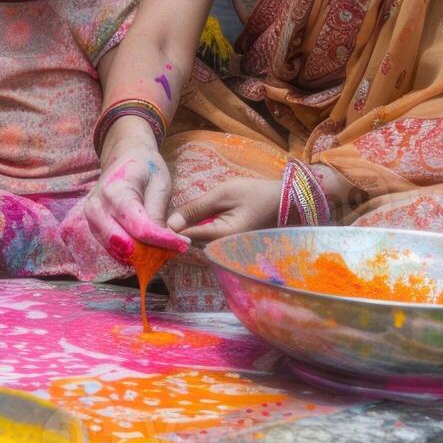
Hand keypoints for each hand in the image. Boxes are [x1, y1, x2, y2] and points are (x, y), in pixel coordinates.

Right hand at [85, 119, 188, 256]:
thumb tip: (165, 241)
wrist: (123, 157)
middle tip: (175, 249)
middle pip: (126, 245)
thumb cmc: (145, 167)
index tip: (184, 244)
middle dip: (153, 252)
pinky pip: (113, 249)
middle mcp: (97, 208)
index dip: (164, 241)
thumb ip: (158, 212)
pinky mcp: (92, 227)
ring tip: (164, 246)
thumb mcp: (160, 183)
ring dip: (142, 255)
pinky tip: (149, 245)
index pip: (141, 229)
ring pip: (118, 251)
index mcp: (115, 192)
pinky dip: (132, 252)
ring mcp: (91, 219)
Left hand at [166, 177, 282, 241]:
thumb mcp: (223, 194)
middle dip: (179, 229)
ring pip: (199, 241)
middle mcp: (224, 249)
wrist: (286, 201)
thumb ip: (196, 208)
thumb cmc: (256, 194)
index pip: (187, 237)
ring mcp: (228, 249)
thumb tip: (170, 223)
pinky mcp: (230, 244)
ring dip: (189, 229)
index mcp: (222, 237)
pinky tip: (198, 218)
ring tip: (180, 215)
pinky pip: (209, 239)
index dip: (170, 229)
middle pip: (191, 241)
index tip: (157, 220)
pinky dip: (201, 229)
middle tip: (167, 214)